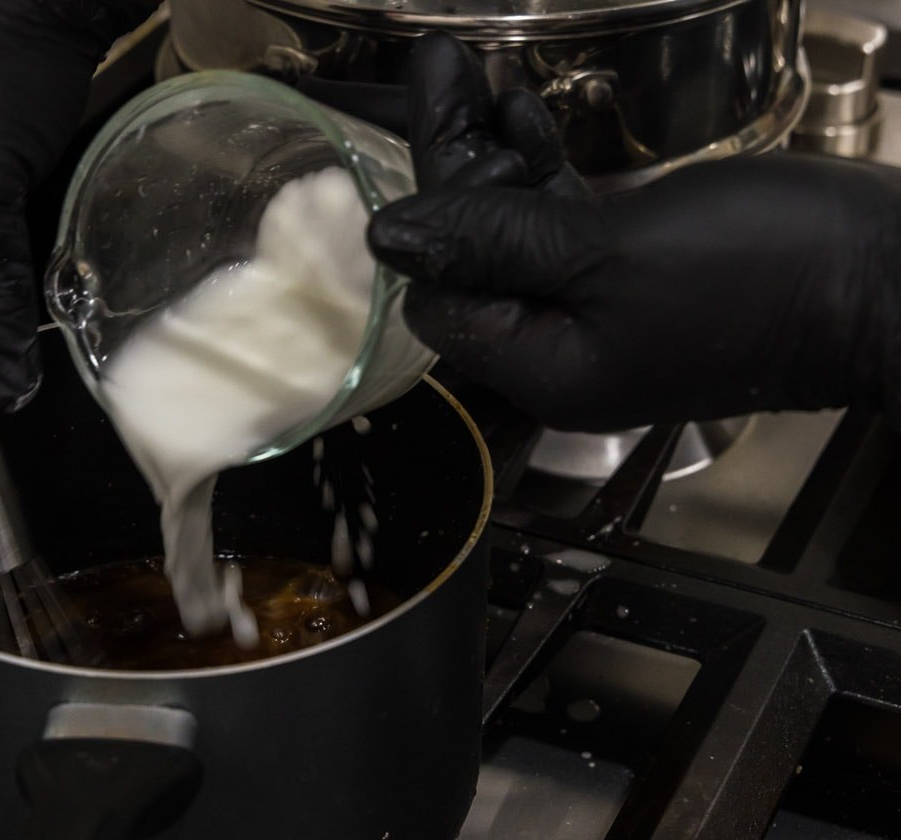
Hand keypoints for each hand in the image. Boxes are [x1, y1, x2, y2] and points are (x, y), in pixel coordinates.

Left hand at [368, 36, 900, 431]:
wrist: (894, 277)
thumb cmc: (763, 271)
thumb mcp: (607, 252)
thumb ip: (494, 244)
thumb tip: (392, 239)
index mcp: (544, 366)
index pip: (440, 299)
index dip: (421, 227)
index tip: (401, 144)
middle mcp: (563, 345)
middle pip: (475, 252)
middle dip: (448, 161)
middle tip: (433, 69)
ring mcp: (602, 306)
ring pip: (517, 225)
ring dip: (489, 150)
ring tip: (461, 69)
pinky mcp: (639, 267)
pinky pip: (565, 219)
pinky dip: (539, 166)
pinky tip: (519, 109)